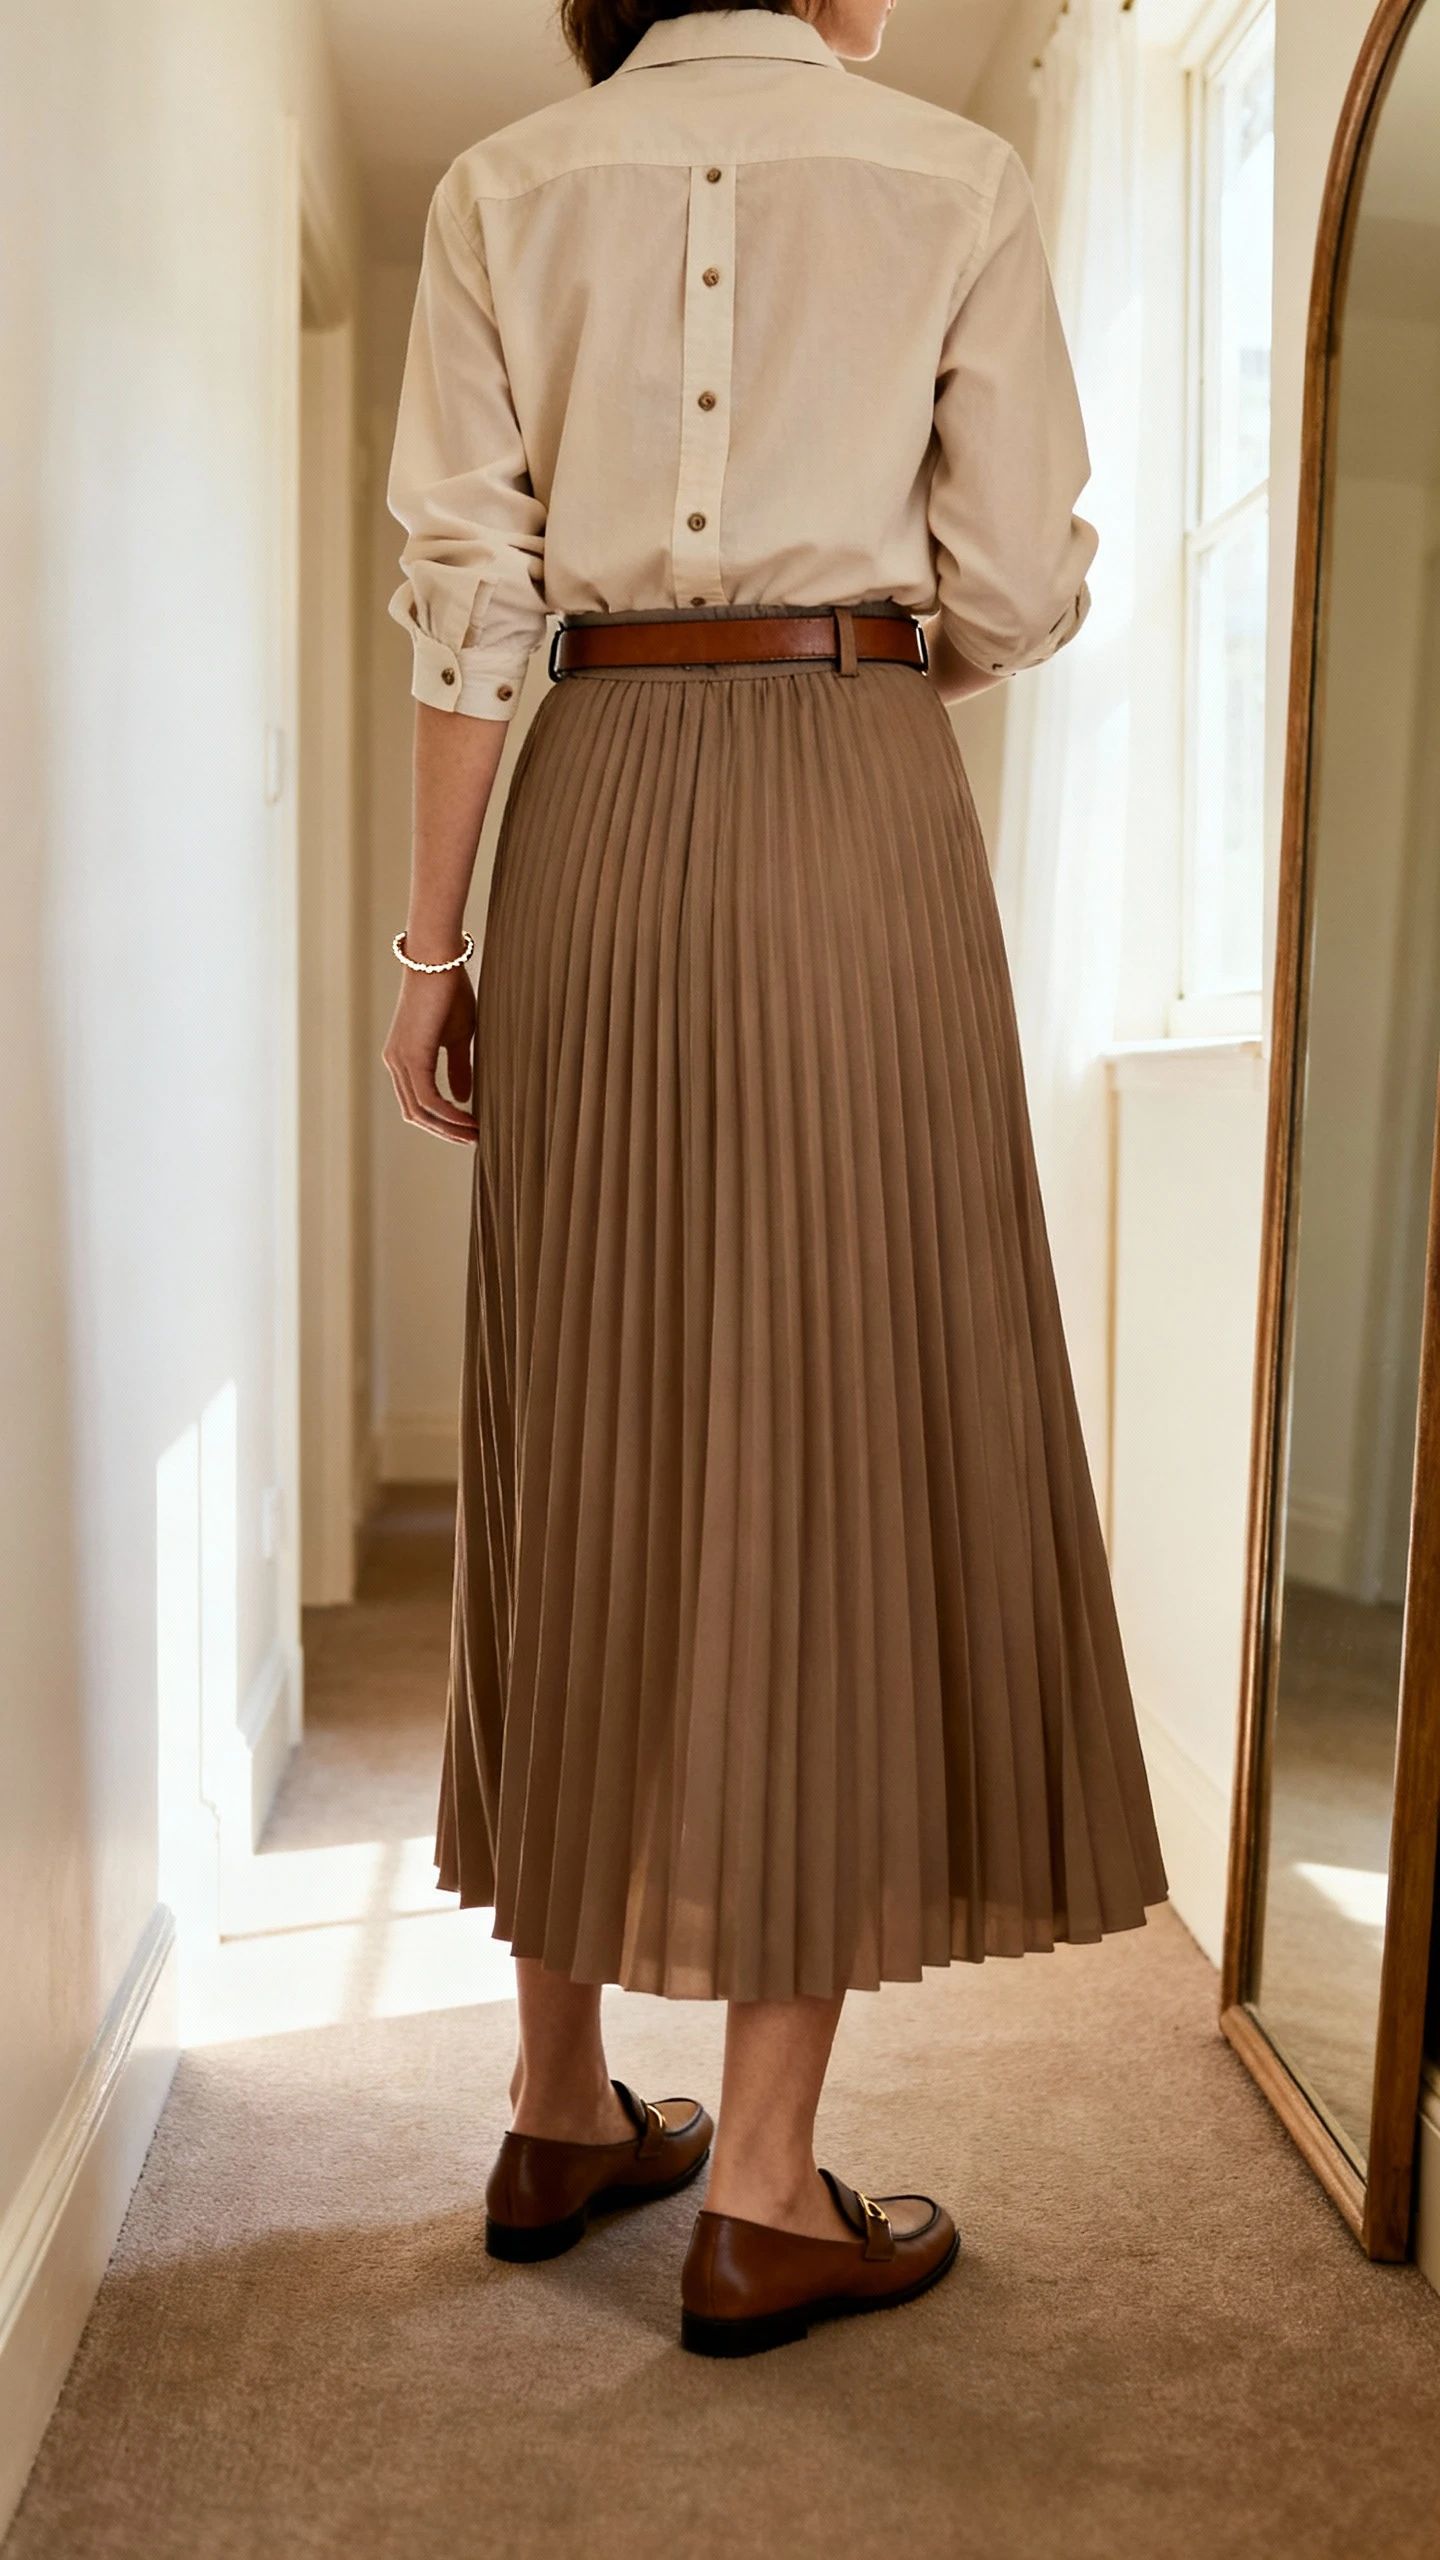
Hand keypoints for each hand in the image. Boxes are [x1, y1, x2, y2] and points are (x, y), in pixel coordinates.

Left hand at [382, 960, 477, 1145]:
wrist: (439, 961)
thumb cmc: (451, 992)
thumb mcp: (459, 1037)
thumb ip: (458, 1068)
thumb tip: (463, 1100)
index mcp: (402, 1059)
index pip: (417, 1103)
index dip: (441, 1122)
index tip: (469, 1129)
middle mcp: (394, 1063)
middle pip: (414, 1114)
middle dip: (444, 1132)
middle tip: (473, 1140)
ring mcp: (399, 1061)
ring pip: (419, 1111)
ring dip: (448, 1128)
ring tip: (475, 1135)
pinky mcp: (411, 1056)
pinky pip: (428, 1099)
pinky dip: (449, 1114)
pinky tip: (469, 1119)